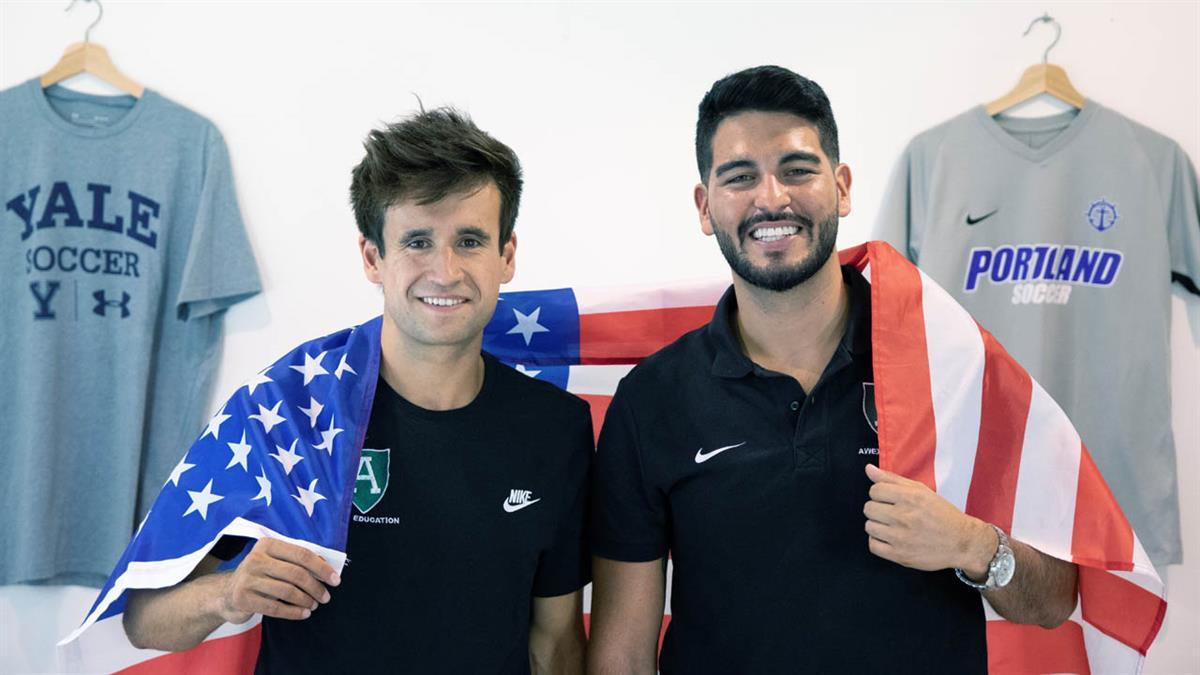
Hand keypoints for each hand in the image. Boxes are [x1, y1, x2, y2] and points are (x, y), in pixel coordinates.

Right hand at [218, 538, 340, 622]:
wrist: (226, 595)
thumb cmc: (259, 576)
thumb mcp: (274, 562)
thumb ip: (297, 561)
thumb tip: (327, 566)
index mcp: (267, 545)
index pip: (302, 554)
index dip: (322, 567)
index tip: (335, 580)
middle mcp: (255, 559)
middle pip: (296, 573)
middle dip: (316, 587)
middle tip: (325, 597)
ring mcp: (247, 579)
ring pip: (288, 591)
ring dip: (306, 600)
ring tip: (314, 605)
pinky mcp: (243, 598)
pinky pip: (276, 607)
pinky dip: (294, 612)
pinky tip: (304, 613)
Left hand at [863, 464, 995, 575]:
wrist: (962, 542)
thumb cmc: (942, 514)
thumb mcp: (921, 491)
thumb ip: (892, 479)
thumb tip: (869, 469)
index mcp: (910, 498)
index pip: (875, 490)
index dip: (880, 494)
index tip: (889, 499)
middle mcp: (904, 517)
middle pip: (869, 508)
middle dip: (878, 509)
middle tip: (891, 513)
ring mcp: (901, 538)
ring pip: (869, 527)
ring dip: (878, 525)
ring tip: (891, 526)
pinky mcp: (900, 555)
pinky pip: (873, 546)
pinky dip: (878, 542)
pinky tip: (889, 538)